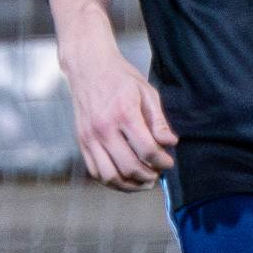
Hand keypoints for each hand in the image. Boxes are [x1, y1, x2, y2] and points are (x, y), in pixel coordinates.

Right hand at [50, 0, 173, 191]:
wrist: (88, 66)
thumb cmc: (120, 77)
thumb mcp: (146, 91)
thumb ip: (158, 120)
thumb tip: (170, 143)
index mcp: (124, 113)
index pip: (147, 149)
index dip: (162, 161)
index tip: (169, 162)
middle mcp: (104, 128)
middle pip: (129, 167)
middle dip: (148, 176)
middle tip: (158, 174)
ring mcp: (90, 136)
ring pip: (110, 176)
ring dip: (129, 185)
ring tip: (143, 182)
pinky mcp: (82, 141)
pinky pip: (95, 171)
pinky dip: (111, 181)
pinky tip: (124, 178)